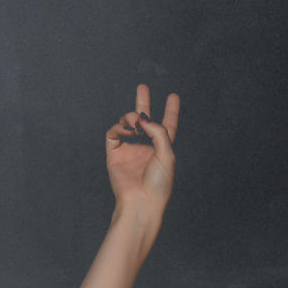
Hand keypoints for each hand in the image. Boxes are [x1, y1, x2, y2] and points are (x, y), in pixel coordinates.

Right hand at [105, 84, 179, 212]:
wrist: (141, 201)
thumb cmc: (158, 185)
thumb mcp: (167, 155)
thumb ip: (159, 131)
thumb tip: (143, 117)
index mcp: (162, 150)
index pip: (167, 127)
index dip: (171, 112)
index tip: (173, 96)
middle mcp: (145, 148)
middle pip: (144, 120)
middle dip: (143, 102)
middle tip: (143, 86)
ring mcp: (129, 149)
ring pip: (128, 123)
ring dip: (131, 118)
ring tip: (136, 122)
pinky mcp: (114, 153)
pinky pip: (114, 133)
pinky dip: (119, 127)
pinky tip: (127, 130)